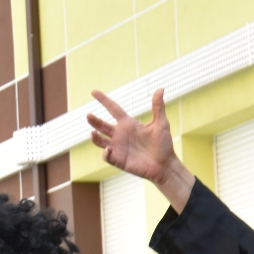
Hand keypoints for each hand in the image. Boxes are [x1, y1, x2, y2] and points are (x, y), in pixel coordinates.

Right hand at [88, 88, 195, 211]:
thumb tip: (161, 88)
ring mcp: (118, 147)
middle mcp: (120, 134)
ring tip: (93, 133)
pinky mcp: (119, 160)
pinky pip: (107, 156)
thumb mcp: (161, 124)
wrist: (165, 165)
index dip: (103, 100)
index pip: (113, 109)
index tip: (93, 92)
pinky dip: (106, 153)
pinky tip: (108, 149)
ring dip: (95, 137)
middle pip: (102, 125)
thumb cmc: (164, 144)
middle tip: (88, 115)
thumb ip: (158, 107)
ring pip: (100, 140)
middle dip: (94, 120)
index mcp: (128, 123)